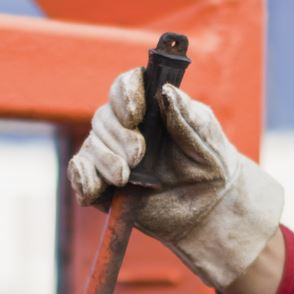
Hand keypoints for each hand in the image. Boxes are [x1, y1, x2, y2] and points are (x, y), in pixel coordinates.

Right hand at [67, 69, 283, 288]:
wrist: (210, 207)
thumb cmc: (212, 163)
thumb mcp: (207, 138)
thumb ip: (186, 116)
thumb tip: (165, 91)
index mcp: (151, 105)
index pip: (126, 86)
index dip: (125, 95)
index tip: (135, 114)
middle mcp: (127, 126)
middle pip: (105, 117)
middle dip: (118, 135)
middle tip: (138, 155)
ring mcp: (112, 154)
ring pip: (91, 145)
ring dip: (103, 159)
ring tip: (124, 177)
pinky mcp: (104, 183)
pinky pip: (81, 174)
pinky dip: (81, 178)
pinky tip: (92, 189)